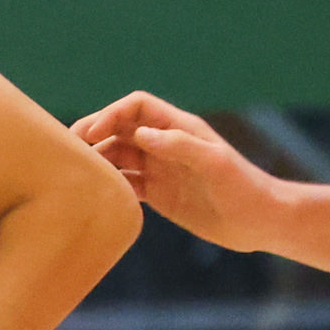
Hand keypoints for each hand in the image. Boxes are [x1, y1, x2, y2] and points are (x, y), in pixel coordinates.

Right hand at [73, 93, 290, 251]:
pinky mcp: (159, 194)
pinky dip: (110, 184)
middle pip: (120, 129)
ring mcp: (160, 169)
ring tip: (77, 173)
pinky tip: (97, 193)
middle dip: (94, 133)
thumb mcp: (215, 163)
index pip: (136, 107)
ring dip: (98, 160)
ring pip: (118, 156)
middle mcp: (166, 145)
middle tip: (69, 149)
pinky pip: (126, 183)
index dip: (111, 114)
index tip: (92, 133)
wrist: (260, 222)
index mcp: (179, 128)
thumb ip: (179, 146)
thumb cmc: (244, 188)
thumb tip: (140, 134)